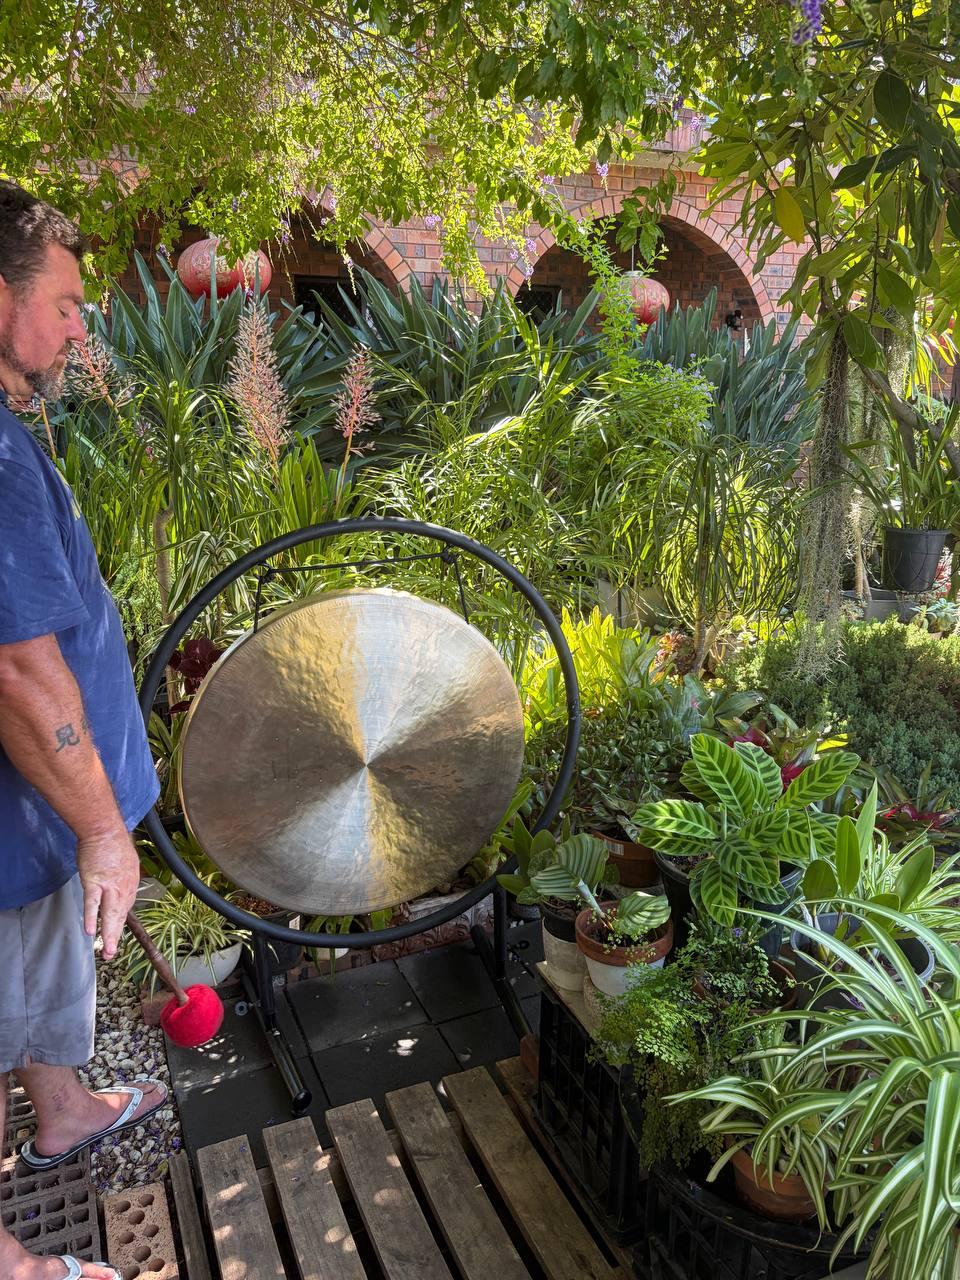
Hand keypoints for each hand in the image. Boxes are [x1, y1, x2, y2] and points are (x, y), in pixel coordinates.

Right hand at [76, 828, 139, 959]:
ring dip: (109, 934)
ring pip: (110, 914)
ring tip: (108, 951)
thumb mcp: (126, 861)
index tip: (117, 933)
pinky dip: (92, 917)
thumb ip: (124, 876)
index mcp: (131, 883)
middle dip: (116, 936)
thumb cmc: (112, 843)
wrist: (105, 829)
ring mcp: (109, 885)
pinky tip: (90, 931)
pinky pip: (92, 903)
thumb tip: (122, 883)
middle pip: (120, 915)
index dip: (120, 921)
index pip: (126, 907)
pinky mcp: (94, 882)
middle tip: (113, 954)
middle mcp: (124, 887)